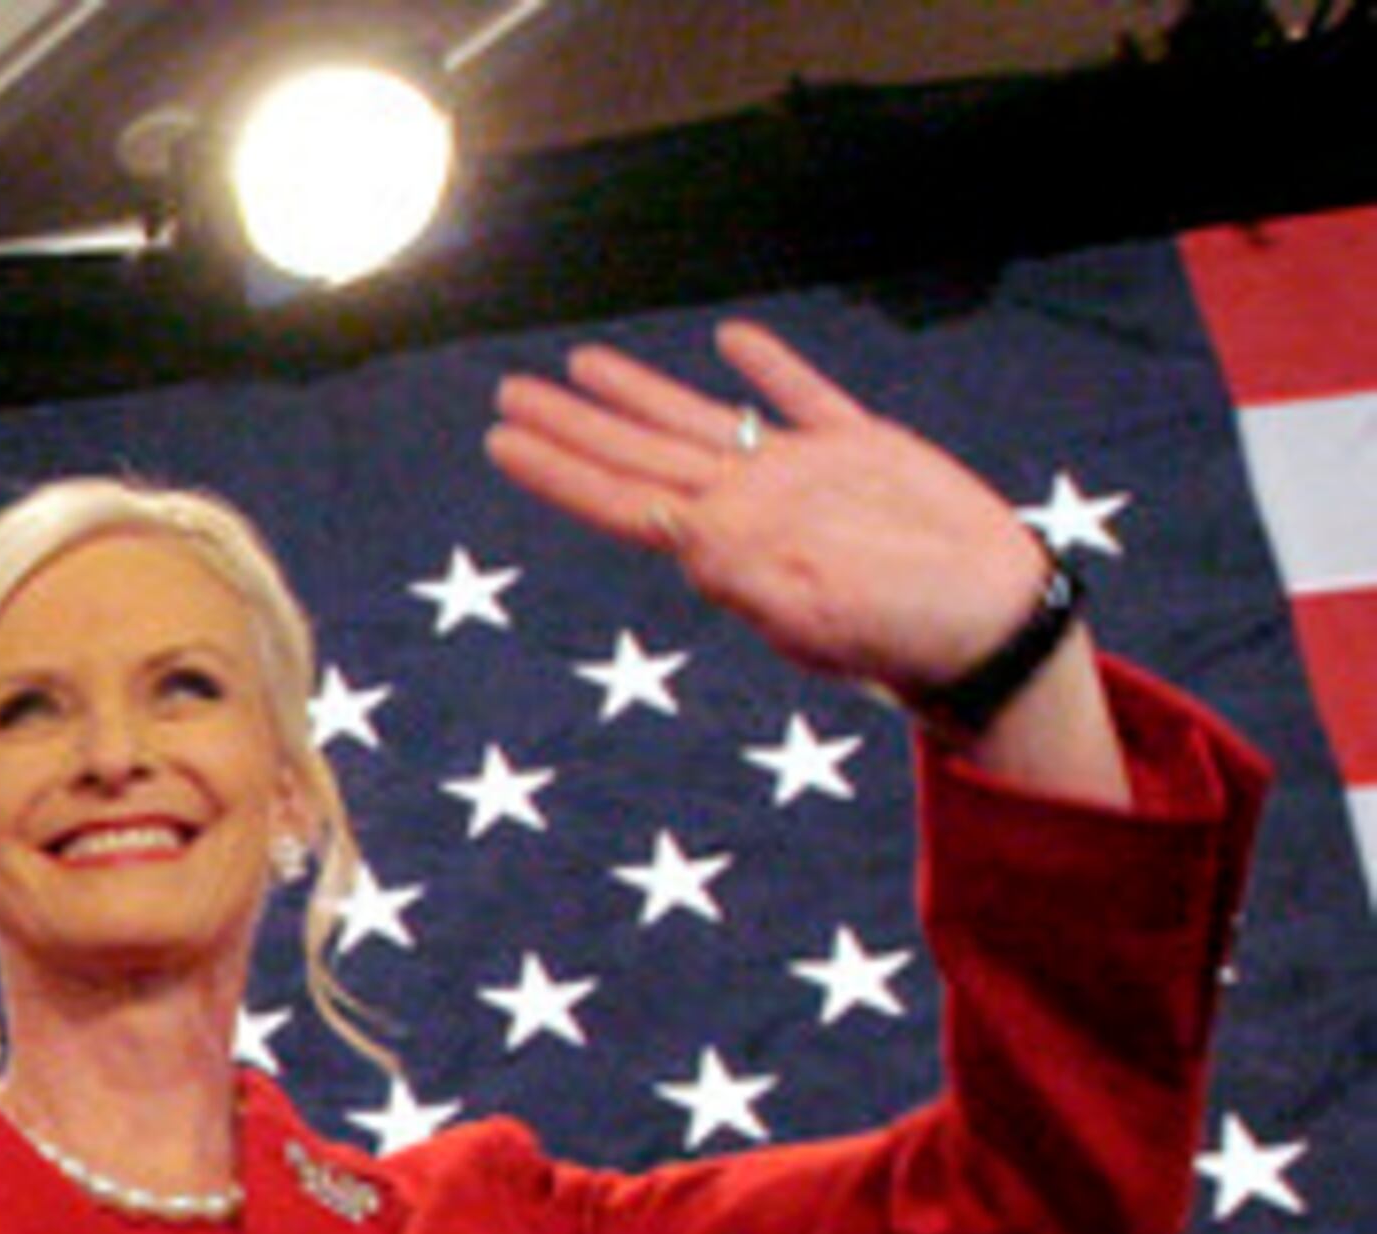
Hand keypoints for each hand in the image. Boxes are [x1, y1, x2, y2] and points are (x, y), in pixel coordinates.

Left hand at [485, 319, 1121, 804]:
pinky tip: (730, 341)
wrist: (990, 624)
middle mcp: (750, 506)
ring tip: (580, 365)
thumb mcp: (820, 616)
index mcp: (728, 546)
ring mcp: (802, 476)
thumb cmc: (906, 635)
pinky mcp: (863, 451)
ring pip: (700, 420)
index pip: (620, 500)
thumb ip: (752, 580)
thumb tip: (686, 543)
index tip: (500, 441)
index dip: (557, 471)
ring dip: (638, 393)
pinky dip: (767, 367)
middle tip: (507, 394)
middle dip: (571, 425)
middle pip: (639, 454)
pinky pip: (801, 396)